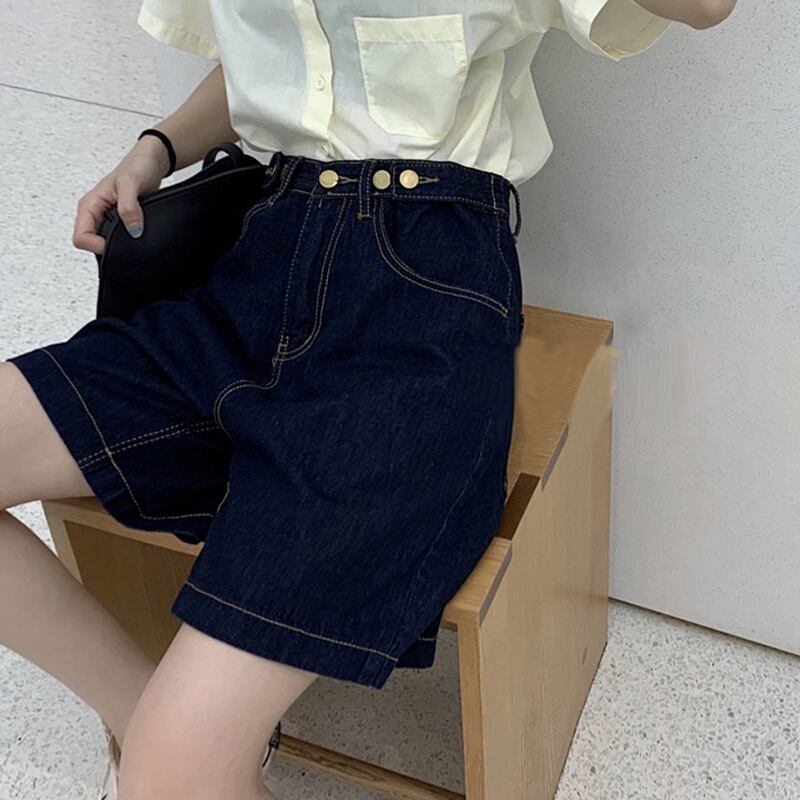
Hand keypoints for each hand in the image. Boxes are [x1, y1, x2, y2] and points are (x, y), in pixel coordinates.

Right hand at [72, 135, 170, 254]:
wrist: (151, 162)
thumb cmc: (137, 166)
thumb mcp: (131, 183)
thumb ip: (129, 207)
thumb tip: (133, 230)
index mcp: (89, 205)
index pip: (80, 238)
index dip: (98, 245)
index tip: (118, 242)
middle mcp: (95, 214)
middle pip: (91, 244)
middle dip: (110, 246)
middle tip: (129, 238)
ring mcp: (106, 218)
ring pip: (104, 242)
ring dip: (120, 243)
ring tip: (134, 232)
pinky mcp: (119, 221)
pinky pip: (118, 238)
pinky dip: (128, 239)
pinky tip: (138, 232)